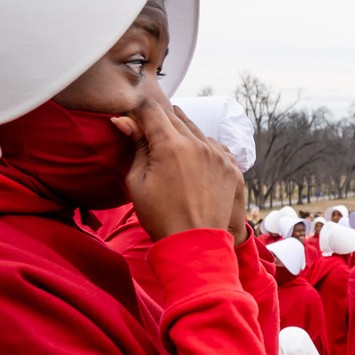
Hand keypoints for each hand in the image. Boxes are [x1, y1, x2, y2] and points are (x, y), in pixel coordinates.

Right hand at [113, 100, 242, 241]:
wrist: (194, 244)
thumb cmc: (160, 216)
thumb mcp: (137, 181)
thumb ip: (136, 146)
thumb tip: (124, 121)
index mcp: (170, 145)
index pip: (152, 110)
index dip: (139, 113)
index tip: (133, 122)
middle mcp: (197, 144)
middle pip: (174, 117)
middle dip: (158, 121)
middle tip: (148, 136)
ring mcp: (217, 154)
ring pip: (195, 129)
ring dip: (181, 133)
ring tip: (170, 151)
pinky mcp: (230, 166)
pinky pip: (213, 145)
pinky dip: (200, 146)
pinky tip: (191, 160)